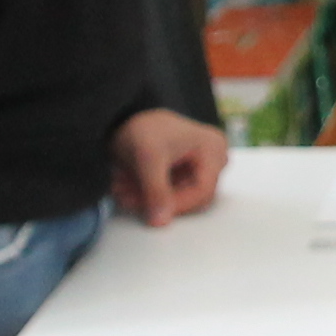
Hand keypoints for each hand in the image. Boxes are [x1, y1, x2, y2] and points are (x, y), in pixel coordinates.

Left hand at [109, 108, 226, 225]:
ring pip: (179, 196)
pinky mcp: (186, 171)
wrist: (126, 114)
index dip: (178, 205)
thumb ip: (156, 190)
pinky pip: (172, 191)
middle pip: (191, 195)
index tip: (154, 212)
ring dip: (149, 197)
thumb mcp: (148, 158)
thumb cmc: (143, 126)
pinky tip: (128, 186)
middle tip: (129, 197)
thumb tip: (161, 221)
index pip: (203, 190)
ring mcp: (200, 165)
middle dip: (158, 200)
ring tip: (122, 189)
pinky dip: (149, 192)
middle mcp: (213, 157)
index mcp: (212, 149)